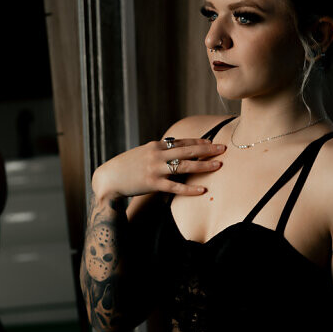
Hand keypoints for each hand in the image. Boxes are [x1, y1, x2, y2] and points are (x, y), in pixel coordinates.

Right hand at [91, 137, 225, 201]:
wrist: (108, 178)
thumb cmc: (126, 167)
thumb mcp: (143, 154)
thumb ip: (158, 153)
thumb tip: (173, 151)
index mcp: (155, 146)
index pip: (181, 142)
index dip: (198, 141)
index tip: (212, 141)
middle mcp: (157, 155)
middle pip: (187, 150)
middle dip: (207, 149)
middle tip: (223, 148)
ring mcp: (155, 169)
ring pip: (185, 166)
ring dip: (203, 165)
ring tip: (218, 165)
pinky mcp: (153, 184)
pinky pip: (175, 187)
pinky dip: (190, 189)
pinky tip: (202, 190)